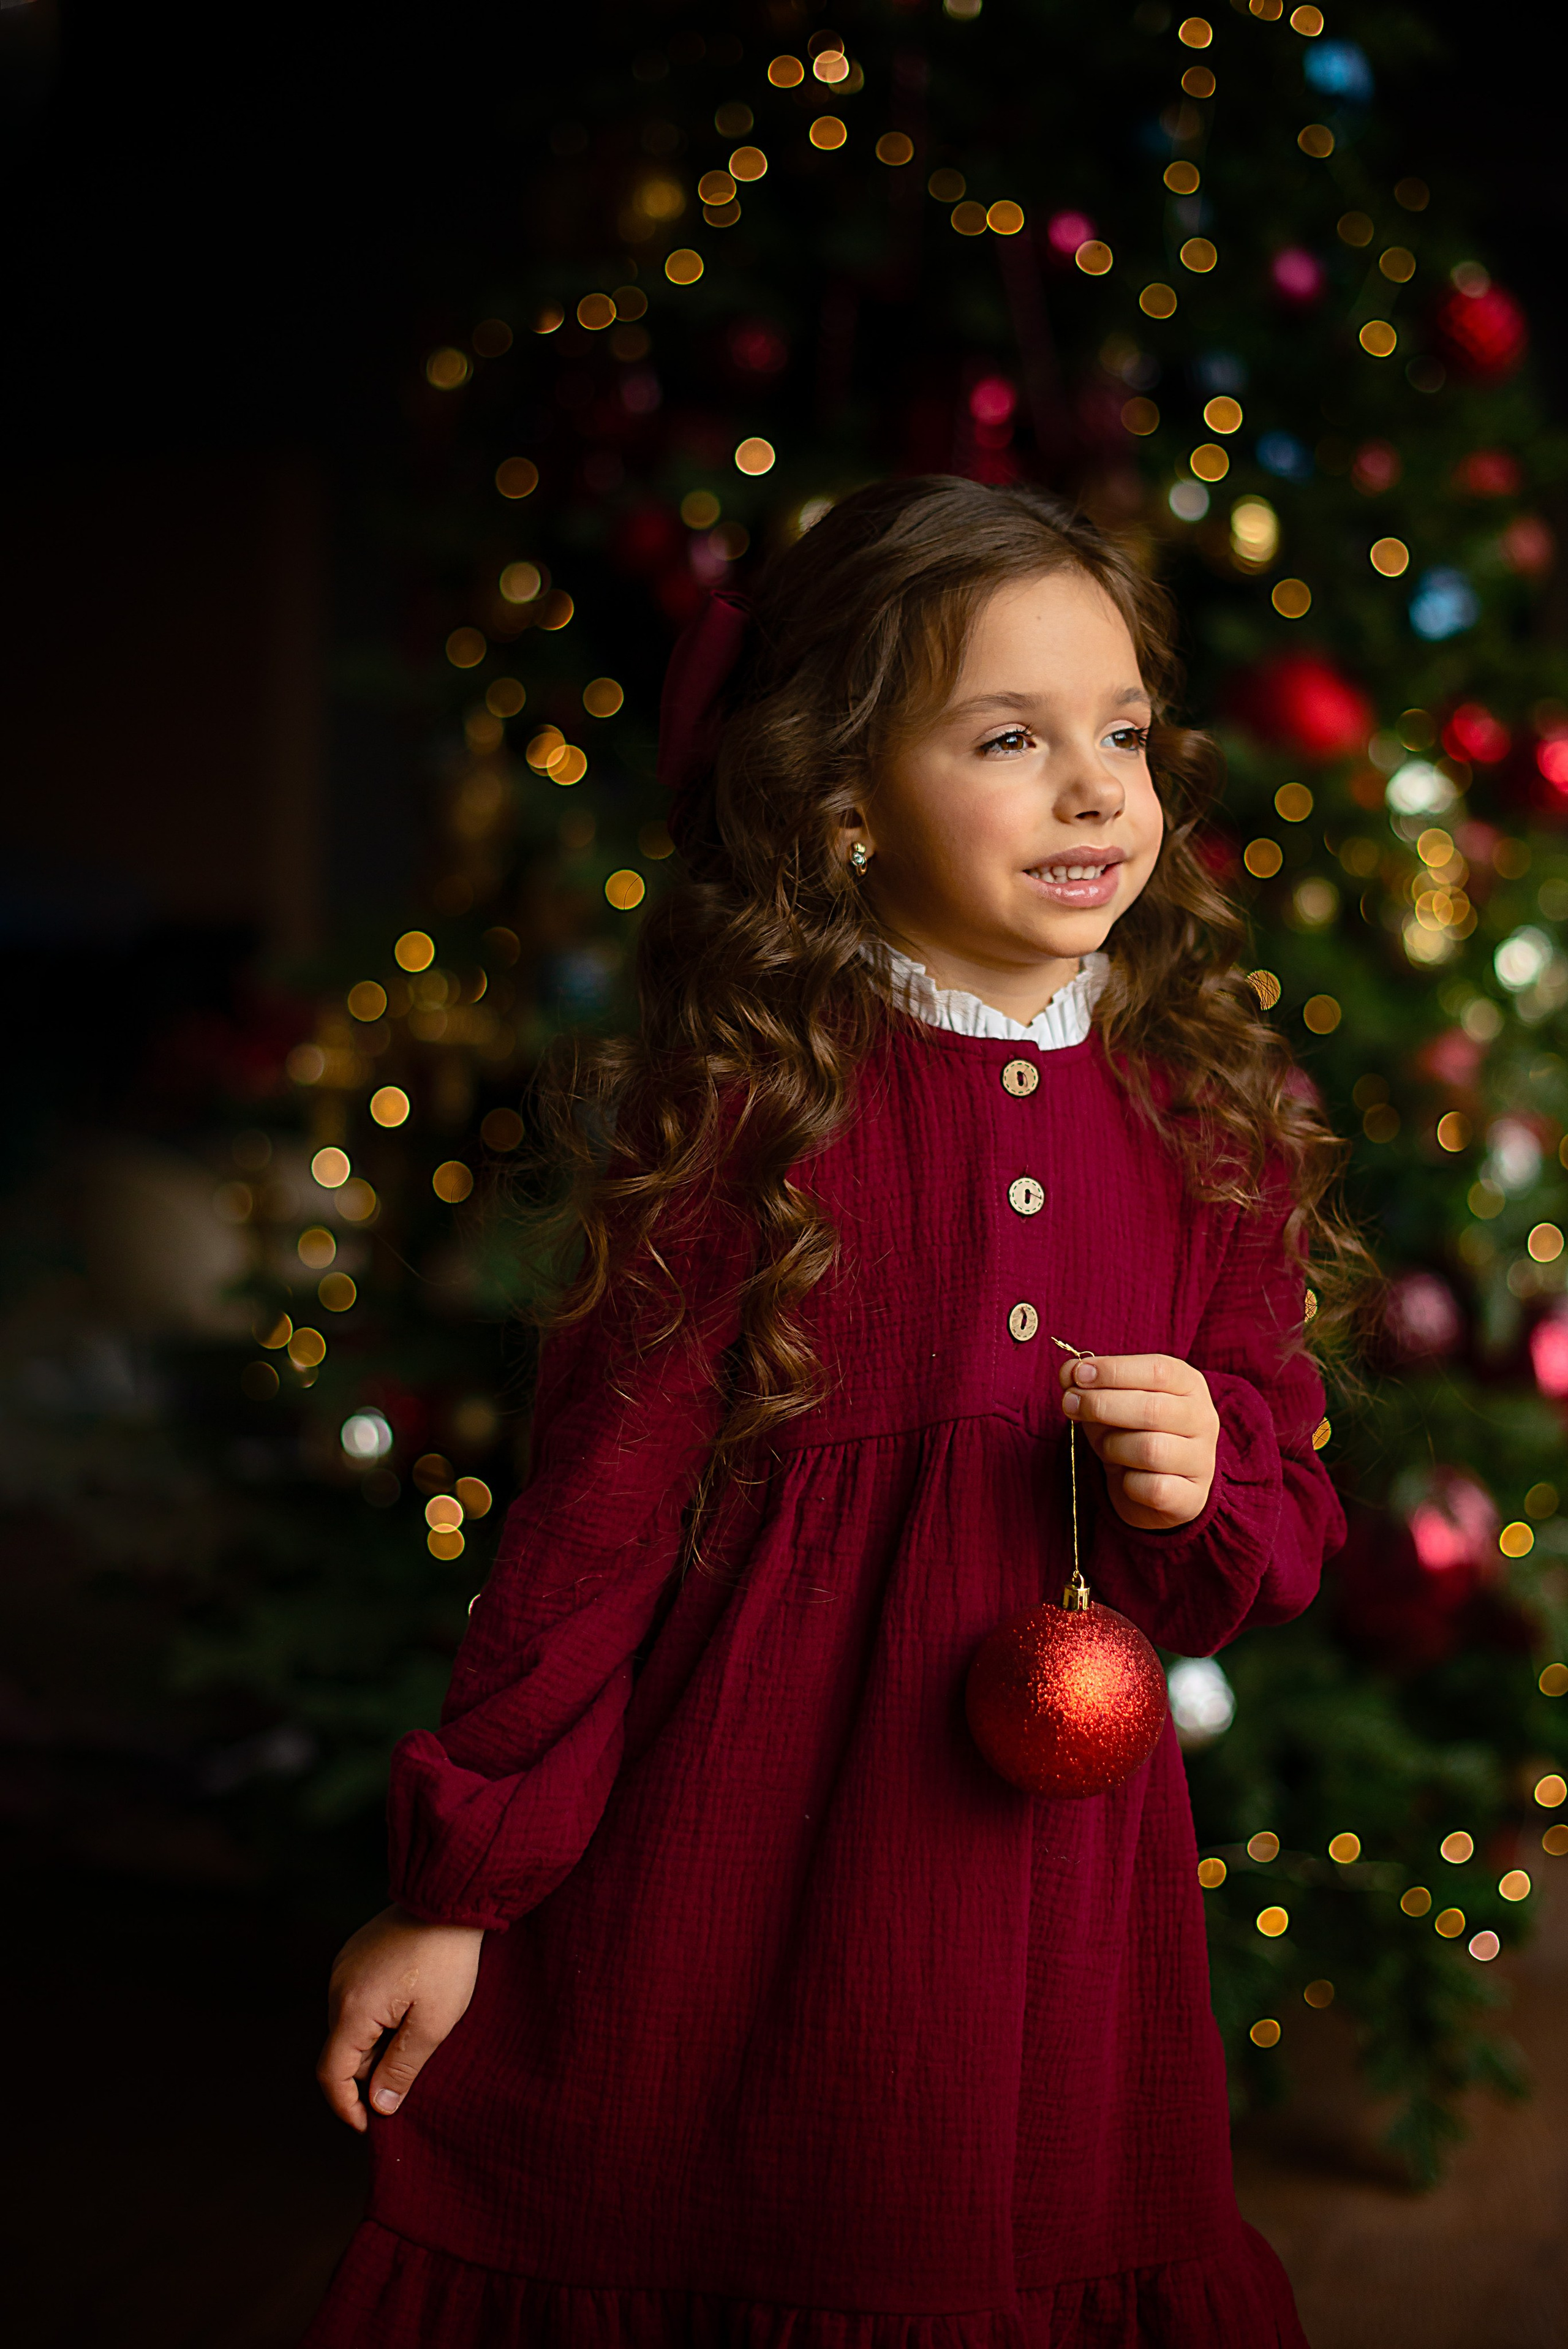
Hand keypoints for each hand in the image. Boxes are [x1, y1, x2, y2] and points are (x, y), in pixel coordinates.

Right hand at [316, 1905, 483, 2131]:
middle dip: (368, 2073)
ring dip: (374, 2043)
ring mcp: (344, 1966)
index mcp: (352, 2009)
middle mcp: (337, 1987)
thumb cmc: (448, 1960)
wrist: (450, 1895)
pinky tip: (409, 2008)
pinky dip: (376, 2017)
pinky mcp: (356, 1953)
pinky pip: (357, 1999)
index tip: (369, 2125)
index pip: (331, 2074)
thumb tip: (379, 2106)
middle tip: (408, 2078)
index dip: (346, 2107)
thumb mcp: (435, 2022)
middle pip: (342, 2050)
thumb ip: (402, 2067)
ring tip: (415, 2036)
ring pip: (350, 2025)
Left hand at [1059, 1352, 1218, 1531]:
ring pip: (1151, 1450)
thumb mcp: (1108, 1401)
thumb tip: (1069, 1372)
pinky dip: (1129, 1484)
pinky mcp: (1192, 1497)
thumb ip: (1088, 1383)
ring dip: (1114, 1447)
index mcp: (1188, 1384)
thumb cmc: (1129, 1432)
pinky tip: (1125, 1479)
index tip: (1078, 1375)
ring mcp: (1202, 1460)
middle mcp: (1202, 1419)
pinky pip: (1154, 1489)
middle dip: (1102, 1405)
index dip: (1114, 1371)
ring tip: (1106, 1447)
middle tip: (1070, 1405)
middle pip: (1153, 1409)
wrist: (1152, 1489)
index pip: (1158, 1370)